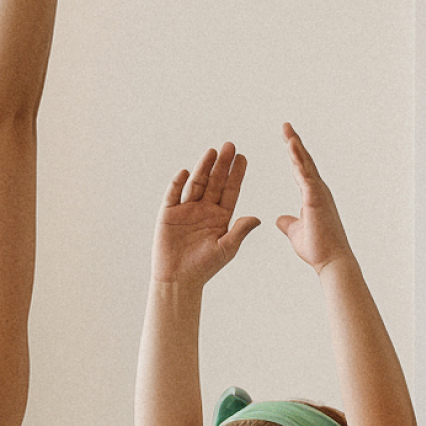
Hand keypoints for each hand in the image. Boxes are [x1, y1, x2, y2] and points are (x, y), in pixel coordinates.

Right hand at [151, 144, 256, 290]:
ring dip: (203, 168)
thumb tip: (257, 218)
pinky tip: (185, 172)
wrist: (178, 280)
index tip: (243, 158)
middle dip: (222, 164)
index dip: (236, 174)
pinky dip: (178, 183)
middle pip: (214, 182)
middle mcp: (204, 209)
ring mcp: (186, 209)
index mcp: (220, 216)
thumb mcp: (226, 249)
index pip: (230, 190)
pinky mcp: (168, 214)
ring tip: (211, 151)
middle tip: (230, 146)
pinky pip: (173, 195)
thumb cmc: (204, 267)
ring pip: (196, 184)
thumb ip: (239, 231)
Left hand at [274, 124, 358, 274]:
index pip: (301, 170)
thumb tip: (279, 219)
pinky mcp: (316, 198)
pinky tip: (291, 147)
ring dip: (296, 146)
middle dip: (294, 143)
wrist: (331, 261)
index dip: (294, 155)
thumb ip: (288, 223)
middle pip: (304, 161)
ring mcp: (318, 193)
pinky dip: (299, 159)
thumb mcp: (296, 232)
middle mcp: (317, 191)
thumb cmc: (318, 248)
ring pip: (306, 164)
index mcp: (312, 196)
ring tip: (286, 130)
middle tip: (285, 126)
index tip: (287, 140)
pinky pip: (306, 174)